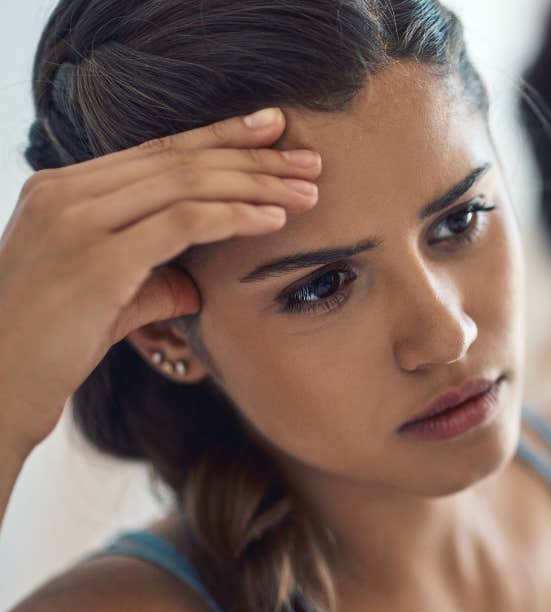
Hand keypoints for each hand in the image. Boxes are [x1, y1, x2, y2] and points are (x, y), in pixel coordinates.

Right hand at [0, 108, 320, 457]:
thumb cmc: (45, 349)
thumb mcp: (102, 301)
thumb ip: (148, 283)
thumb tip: (194, 287)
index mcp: (61, 189)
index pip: (156, 151)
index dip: (220, 137)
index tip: (272, 130)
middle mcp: (64, 193)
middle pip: (179, 159)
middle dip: (253, 156)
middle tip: (310, 159)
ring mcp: (77, 222)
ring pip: (186, 183)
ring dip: (257, 184)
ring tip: (308, 189)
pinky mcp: (97, 260)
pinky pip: (183, 223)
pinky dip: (236, 217)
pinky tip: (275, 219)